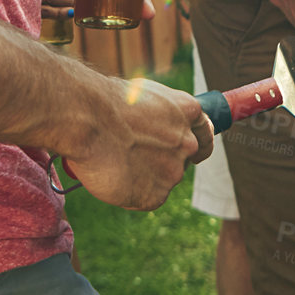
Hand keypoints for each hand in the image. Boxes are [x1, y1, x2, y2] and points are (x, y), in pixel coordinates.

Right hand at [59, 76, 213, 211]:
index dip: (197, 145)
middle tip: (133, 157)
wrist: (88, 119)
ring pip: (162, 180)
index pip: (205, 135)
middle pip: (182, 160)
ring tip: (115, 162)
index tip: (190, 152)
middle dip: (163, 161)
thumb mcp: (144, 95)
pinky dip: (130, 193)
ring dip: (143, 177)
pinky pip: (145, 198)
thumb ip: (160, 115)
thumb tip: (155, 127)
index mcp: (188, 111)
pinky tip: (113, 177)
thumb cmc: (106, 101)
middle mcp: (187, 143)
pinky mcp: (156, 196)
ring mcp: (173, 171)